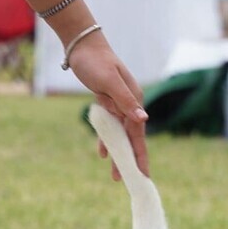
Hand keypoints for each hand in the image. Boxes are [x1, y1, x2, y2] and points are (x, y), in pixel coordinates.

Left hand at [68, 32, 148, 179]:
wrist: (83, 45)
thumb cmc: (96, 62)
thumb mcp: (110, 82)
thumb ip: (125, 102)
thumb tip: (143, 121)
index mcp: (134, 101)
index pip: (139, 135)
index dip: (141, 156)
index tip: (144, 175)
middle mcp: (129, 104)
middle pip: (131, 139)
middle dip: (131, 162)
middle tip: (130, 183)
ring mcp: (118, 104)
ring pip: (120, 136)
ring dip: (118, 155)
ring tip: (116, 176)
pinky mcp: (107, 103)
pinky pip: (109, 127)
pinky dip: (106, 141)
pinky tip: (102, 154)